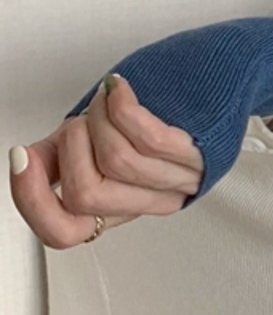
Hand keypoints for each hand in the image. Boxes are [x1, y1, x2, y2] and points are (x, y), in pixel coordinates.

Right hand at [8, 73, 203, 248]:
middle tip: (82, 120)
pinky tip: (118, 90)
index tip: (21, 158)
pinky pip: (151, 139)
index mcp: (116, 206)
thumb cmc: (152, 113)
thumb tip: (23, 161)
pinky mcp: (200, 153)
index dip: (32, 200)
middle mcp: (148, 202)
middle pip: (87, 196)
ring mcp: (177, 181)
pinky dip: (123, 108)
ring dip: (98, 120)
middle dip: (71, 146)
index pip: (64, 232)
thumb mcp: (96, 142)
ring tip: (104, 100)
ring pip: (118, 163)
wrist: (209, 82)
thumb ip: (60, 156)